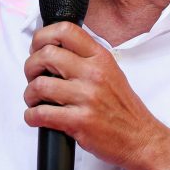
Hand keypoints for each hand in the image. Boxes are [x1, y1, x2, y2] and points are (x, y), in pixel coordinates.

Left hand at [22, 21, 159, 169]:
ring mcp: (87, 98)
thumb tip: (54, 49)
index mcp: (100, 58)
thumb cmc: (122, 108)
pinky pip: (41, 114)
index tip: (37, 48)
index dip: (42, 36)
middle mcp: (94, 74)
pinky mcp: (79, 122)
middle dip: (30, 66)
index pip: (65, 30)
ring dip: (29, 94)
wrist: (140, 138)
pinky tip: (36, 117)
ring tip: (35, 100)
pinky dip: (31, 116)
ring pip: (39, 85)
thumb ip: (86, 58)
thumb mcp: (111, 72)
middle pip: (46, 55)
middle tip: (33, 76)